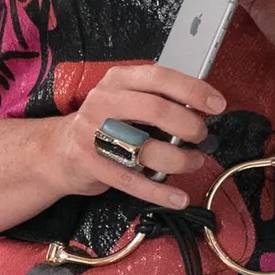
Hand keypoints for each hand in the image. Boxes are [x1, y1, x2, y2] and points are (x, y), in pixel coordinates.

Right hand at [58, 62, 224, 210]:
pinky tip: (178, 197)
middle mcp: (102, 102)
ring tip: (193, 162)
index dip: (192, 90)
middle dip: (188, 125)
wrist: (58, 151)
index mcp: (117, 81)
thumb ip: (156, 98)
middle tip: (201, 136)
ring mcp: (92, 133)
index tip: (217, 105)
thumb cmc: (103, 124)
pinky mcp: (90, 163)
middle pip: (154, 109)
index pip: (158, 77)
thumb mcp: (124, 99)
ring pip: (145, 148)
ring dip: (179, 159)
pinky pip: (131, 181)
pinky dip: (159, 191)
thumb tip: (201, 107)